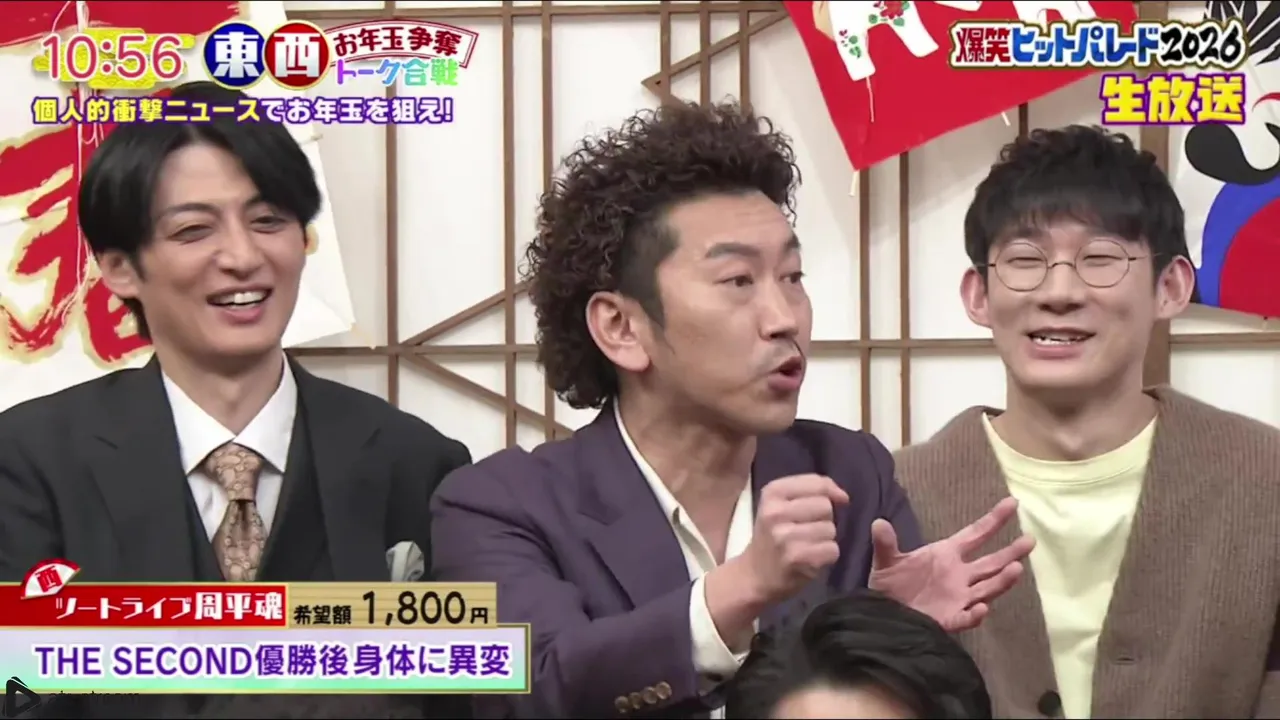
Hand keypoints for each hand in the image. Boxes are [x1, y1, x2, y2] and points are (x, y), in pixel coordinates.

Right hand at [742, 474, 848, 602]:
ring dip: (825, 538)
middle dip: (823, 518)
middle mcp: (775, 512)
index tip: (831, 502)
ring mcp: (785, 536)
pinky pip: (832, 549)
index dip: (830, 491)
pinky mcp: (797, 558)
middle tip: (806, 529)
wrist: (755, 574)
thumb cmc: (772, 534)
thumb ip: (813, 490)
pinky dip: (827, 556)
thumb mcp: (781, 503)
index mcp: (772, 493)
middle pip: (825, 506)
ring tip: (807, 544)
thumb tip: (844, 497)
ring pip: (830, 529)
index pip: (816, 483)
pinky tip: (811, 558)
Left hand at [868, 497, 1034, 631]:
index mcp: (947, 554)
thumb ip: (886, 543)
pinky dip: (974, 614)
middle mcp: (959, 575)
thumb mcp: (886, 561)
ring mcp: (958, 597)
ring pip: (987, 588)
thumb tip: (878, 523)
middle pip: (991, 562)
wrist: (882, 614)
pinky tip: (981, 608)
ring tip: (1017, 569)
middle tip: (1030, 540)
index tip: (1012, 502)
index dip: (993, 520)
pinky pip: (966, 617)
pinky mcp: (950, 619)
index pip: (975, 534)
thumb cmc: (890, 585)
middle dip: (1011, 552)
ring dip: (1002, 580)